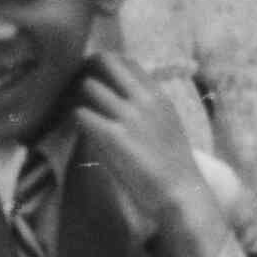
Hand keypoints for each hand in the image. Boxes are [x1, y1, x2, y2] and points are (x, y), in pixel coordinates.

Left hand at [74, 52, 225, 256]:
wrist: (182, 194)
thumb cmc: (175, 165)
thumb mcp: (168, 123)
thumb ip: (147, 106)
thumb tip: (120, 97)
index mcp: (158, 95)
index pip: (127, 62)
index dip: (106, 65)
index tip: (95, 73)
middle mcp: (143, 99)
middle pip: (105, 63)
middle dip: (88, 69)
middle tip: (76, 83)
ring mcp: (127, 116)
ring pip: (89, 86)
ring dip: (78, 96)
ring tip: (74, 108)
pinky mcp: (112, 137)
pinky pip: (82, 114)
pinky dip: (77, 119)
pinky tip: (78, 129)